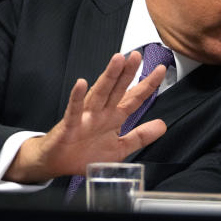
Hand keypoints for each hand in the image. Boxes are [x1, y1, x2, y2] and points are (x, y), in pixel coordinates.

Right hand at [4, 52, 167, 182]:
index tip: (160, 70)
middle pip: (117, 90)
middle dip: (128, 73)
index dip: (147, 85)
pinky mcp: (70, 126)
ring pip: (99, 93)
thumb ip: (141, 136)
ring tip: (117, 61)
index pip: (134, 98)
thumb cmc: (84, 153)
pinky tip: (81, 84)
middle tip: (137, 56)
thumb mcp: (120, 148)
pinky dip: (77, 97)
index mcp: (114, 117)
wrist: (58, 164)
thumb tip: (162, 126)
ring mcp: (85, 117)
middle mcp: (101, 113)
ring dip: (108, 77)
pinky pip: (74, 110)